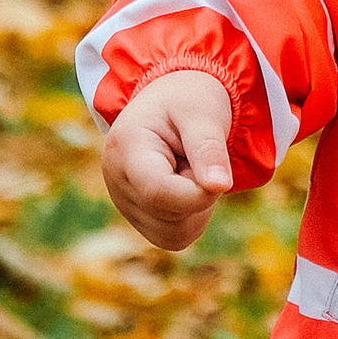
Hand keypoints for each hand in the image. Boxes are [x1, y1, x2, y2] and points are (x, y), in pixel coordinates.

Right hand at [102, 72, 236, 248]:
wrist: (172, 101)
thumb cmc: (187, 102)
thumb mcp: (202, 113)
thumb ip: (209, 149)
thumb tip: (219, 187)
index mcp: (126, 149)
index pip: (158, 192)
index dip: (197, 193)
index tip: (218, 176)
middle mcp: (118, 182)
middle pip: (169, 217)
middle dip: (199, 194)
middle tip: (197, 160)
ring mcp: (125, 203)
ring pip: (174, 234)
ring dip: (197, 207)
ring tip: (189, 169)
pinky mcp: (139, 218)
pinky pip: (175, 237)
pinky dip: (192, 217)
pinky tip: (186, 186)